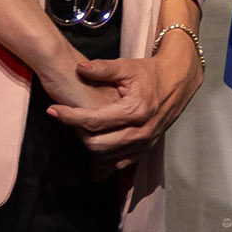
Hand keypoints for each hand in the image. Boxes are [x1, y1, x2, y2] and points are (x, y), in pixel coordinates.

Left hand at [46, 38, 201, 165]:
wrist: (178, 82)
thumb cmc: (150, 73)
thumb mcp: (127, 66)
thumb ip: (103, 68)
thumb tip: (80, 68)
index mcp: (135, 110)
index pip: (93, 120)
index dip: (69, 116)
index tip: (53, 110)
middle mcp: (141, 131)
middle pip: (97, 144)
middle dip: (77, 133)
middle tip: (66, 119)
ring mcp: (144, 143)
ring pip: (106, 158)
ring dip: (88, 146)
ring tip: (78, 129)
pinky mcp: (146, 149)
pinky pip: (120, 165)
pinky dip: (103, 162)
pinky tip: (91, 153)